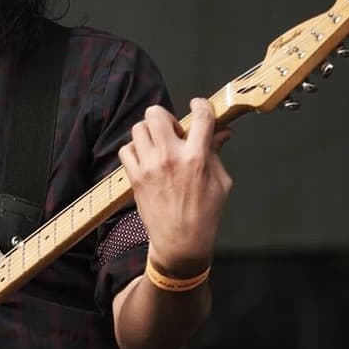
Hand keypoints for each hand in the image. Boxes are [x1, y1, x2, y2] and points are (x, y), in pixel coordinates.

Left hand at [118, 98, 232, 276]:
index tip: (199, 106)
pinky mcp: (135, 177)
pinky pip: (126, 149)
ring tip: (158, 145)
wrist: (181, 242)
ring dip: (149, 132)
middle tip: (173, 131)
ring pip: (138, 128)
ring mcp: (149, 166)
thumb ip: (216, 153)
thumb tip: (222, 131)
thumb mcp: (220, 182)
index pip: (200, 117)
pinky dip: (134, 149)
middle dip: (165, 116)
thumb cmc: (205, 214)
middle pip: (156, 114)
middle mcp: (170, 157)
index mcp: (197, 157)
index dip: (201, 105)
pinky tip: (145, 158)